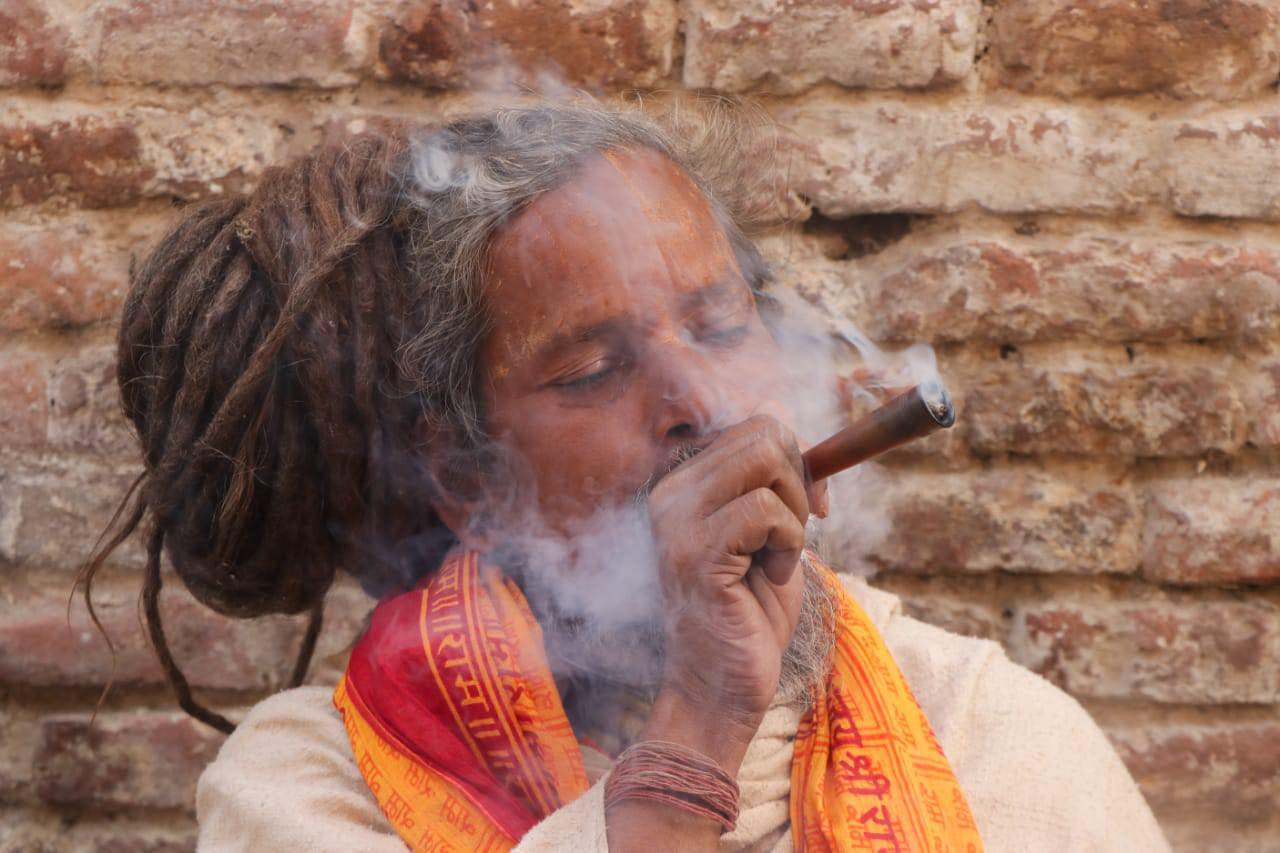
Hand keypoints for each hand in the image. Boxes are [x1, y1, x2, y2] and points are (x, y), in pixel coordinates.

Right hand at [646, 414, 817, 731]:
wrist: (721, 687)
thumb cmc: (749, 612)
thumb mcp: (769, 530)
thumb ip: (772, 475)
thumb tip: (777, 408)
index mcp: (684, 482)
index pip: (756, 424)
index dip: (797, 460)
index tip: (805, 507)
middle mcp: (670, 492)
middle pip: (765, 433)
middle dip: (800, 483)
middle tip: (790, 536)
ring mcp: (677, 520)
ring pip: (768, 462)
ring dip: (794, 516)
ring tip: (773, 560)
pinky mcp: (695, 553)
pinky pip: (765, 510)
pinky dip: (787, 543)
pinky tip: (767, 577)